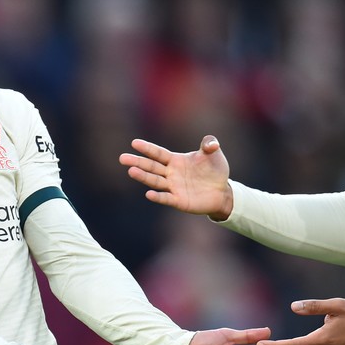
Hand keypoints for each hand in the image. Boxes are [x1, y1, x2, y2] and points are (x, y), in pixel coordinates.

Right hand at [119, 136, 233, 220]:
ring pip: (155, 181)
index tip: (134, 143)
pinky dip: (158, 197)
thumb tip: (211, 144)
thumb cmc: (215, 171)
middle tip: (122, 158)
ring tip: (131, 171)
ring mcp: (173, 187)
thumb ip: (209, 145)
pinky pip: (166, 198)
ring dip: (143, 177)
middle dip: (137, 162)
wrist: (222, 192)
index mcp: (176, 160)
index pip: (158, 153)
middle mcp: (171, 173)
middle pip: (151, 167)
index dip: (147, 148)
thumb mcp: (214, 154)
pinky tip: (149, 194)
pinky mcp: (178, 201)